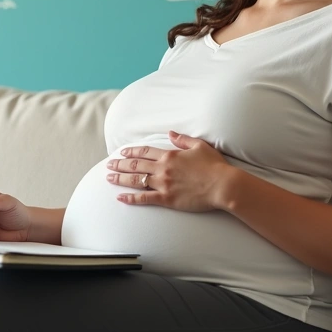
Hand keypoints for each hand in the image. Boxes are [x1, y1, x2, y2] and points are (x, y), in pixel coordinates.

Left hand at [105, 131, 234, 211]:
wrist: (223, 186)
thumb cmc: (215, 166)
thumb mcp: (200, 146)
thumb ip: (183, 139)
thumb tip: (170, 133)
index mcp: (170, 155)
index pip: (145, 151)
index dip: (131, 151)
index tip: (122, 152)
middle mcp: (163, 168)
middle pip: (136, 165)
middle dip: (120, 164)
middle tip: (108, 165)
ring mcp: (163, 184)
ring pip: (135, 180)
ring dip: (120, 179)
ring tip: (109, 178)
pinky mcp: (166, 199)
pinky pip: (144, 198)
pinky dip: (130, 198)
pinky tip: (120, 198)